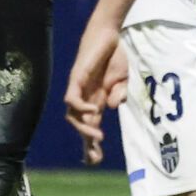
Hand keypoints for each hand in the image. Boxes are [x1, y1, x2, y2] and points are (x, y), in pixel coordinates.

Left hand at [63, 15, 125, 162]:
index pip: (91, 127)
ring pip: (73, 116)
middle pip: (79, 126)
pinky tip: (93, 110)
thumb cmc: (115, 57)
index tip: (96, 161)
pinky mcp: (76, 78)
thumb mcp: (123, 81)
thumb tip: (114, 106)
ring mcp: (78, 89)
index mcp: (96, 101)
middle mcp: (85, 98)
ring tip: (98, 136)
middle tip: (95, 158)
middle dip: (86, 144)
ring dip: (84, 128)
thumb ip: (119, 94)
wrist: (109, 34)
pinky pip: (72, 98)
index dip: (91, 145)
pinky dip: (80, 107)